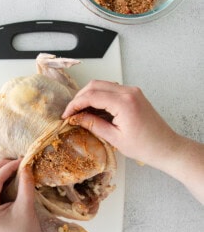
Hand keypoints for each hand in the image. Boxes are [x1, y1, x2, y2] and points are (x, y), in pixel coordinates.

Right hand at [62, 80, 177, 167]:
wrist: (166, 147)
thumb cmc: (144, 147)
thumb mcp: (114, 138)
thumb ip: (93, 124)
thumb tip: (76, 117)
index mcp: (124, 102)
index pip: (91, 96)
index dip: (75, 104)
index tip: (66, 115)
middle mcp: (128, 91)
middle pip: (95, 85)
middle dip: (79, 97)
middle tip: (71, 112)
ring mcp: (132, 91)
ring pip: (102, 85)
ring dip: (88, 96)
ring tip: (80, 112)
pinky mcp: (133, 94)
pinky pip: (111, 90)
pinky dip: (99, 97)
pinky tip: (94, 110)